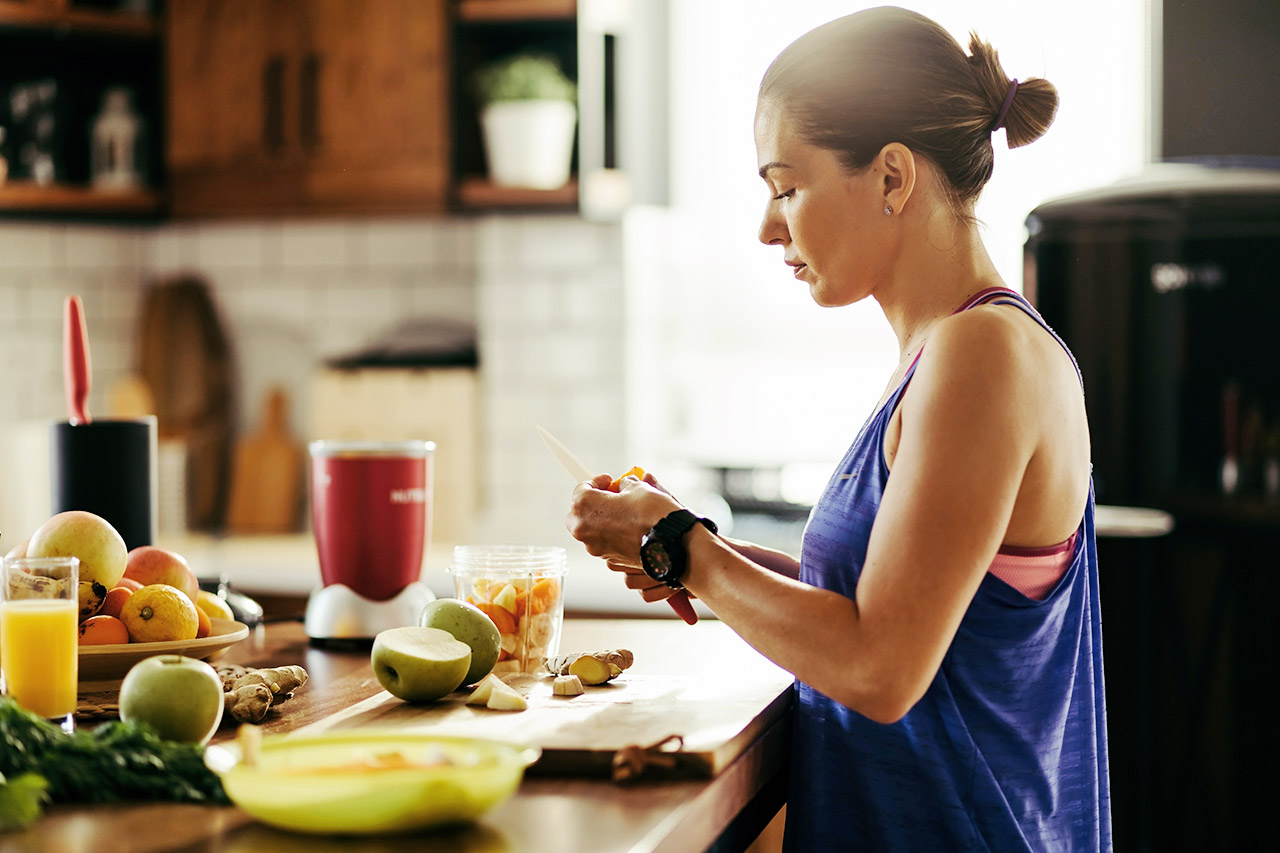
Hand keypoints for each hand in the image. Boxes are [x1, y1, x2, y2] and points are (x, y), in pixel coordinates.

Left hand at [565, 470, 679, 577]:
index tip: (609, 481)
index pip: (582, 488)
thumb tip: (625, 485)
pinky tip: (632, 529)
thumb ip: (625, 485)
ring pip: (592, 530)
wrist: (672, 544)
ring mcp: (595, 547)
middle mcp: (583, 529)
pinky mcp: (610, 559)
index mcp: (584, 505)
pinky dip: (613, 535)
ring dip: (604, 520)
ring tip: (626, 513)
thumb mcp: (639, 488)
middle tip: (613, 496)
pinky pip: (605, 543)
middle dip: (594, 503)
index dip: (597, 482)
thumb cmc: (653, 513)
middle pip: (580, 512)